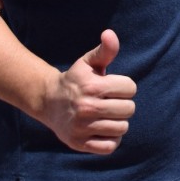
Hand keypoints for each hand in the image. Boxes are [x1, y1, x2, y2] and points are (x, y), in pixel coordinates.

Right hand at [41, 29, 136, 153]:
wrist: (48, 101)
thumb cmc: (76, 80)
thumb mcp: (88, 63)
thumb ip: (105, 50)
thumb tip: (110, 34)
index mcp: (92, 86)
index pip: (131, 88)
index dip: (125, 86)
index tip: (112, 87)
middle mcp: (86, 108)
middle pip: (129, 109)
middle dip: (122, 104)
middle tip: (110, 102)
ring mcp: (82, 127)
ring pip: (122, 128)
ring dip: (117, 122)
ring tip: (106, 115)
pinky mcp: (79, 143)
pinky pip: (110, 146)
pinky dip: (110, 140)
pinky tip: (103, 129)